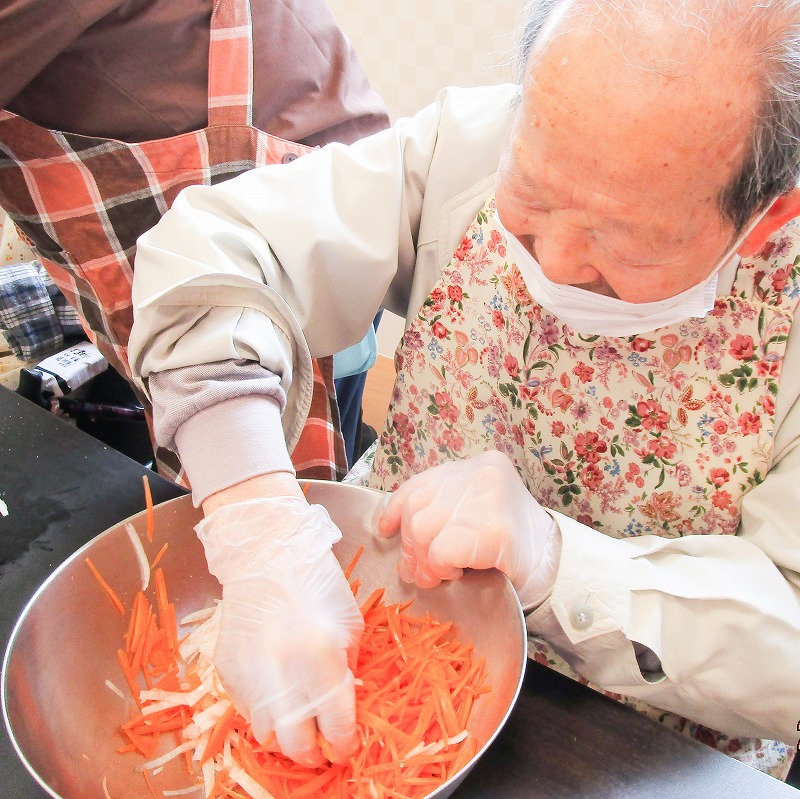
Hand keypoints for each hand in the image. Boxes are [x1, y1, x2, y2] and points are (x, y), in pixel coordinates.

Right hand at [196, 497, 363, 765]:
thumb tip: (344, 704)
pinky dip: (264, 709)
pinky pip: (246, 708)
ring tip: (298, 716)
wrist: (266, 551)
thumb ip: (348, 668)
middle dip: (313, 752)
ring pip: (267, 734)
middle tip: (322, 744)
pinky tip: (276, 688)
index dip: (344, 742)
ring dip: (286, 733)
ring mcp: (250, 673)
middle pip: (296, 746)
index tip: (346, 744)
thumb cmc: (316, 580)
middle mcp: (283, 672)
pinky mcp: (227, 670)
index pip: (336, 726)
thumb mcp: (349, 622)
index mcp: (321, 657)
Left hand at [375, 451, 560, 608]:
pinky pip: (443, 550)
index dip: (396, 508)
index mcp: (478, 465)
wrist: (558, 570)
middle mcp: (482, 474)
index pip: (421, 482)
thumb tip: (391, 525)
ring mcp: (490, 499)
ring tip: (440, 574)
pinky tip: (456, 572)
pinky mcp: (495, 530)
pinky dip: (441, 566)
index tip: (386, 529)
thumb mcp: (473, 513)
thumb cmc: (512, 546)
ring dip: (425, 561)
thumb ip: (441, 508)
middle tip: (422, 571)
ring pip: (423, 530)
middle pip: (418, 509)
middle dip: (412, 546)